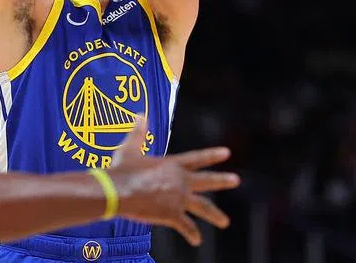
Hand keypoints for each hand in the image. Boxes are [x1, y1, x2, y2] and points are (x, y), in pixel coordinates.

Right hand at [109, 116, 239, 246]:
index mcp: (172, 165)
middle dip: (222, 180)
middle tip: (236, 180)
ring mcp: (178, 199)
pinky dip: (192, 234)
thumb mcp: (130, 148)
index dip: (212, 155)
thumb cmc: (122, 169)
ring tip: (225, 222)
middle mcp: (180, 181)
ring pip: (203, 207)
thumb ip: (138, 132)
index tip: (227, 153)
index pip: (197, 158)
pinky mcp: (172, 215)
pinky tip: (197, 241)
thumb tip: (141, 114)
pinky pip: (186, 226)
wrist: (119, 192)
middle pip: (207, 181)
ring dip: (215, 215)